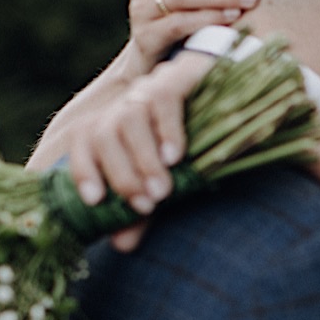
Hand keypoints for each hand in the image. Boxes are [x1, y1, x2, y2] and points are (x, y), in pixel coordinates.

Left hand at [67, 50, 215, 251]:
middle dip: (121, 175)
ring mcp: (151, 85)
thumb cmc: (194, 146)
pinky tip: (176, 157)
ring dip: (143, 159)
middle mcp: (126, 103)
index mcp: (115, 123)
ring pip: (129, 117)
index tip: (96, 201)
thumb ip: (142, 209)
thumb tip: (121, 245)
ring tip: (163, 191)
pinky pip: (163, 97)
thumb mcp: (166, 181)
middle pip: (102, 133)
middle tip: (145, 205)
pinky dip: (167, 131)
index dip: (83, 170)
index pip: (82, 141)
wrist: (237, 97)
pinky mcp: (180, 74)